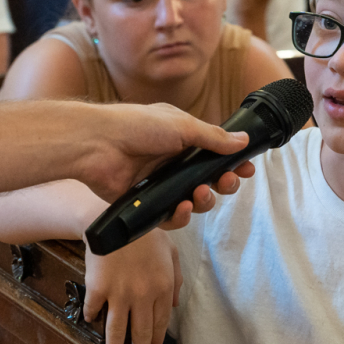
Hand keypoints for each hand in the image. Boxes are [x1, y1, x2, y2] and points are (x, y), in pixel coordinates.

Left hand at [78, 103, 255, 201]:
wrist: (96, 144)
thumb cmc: (135, 126)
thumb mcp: (182, 125)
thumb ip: (214, 137)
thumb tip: (243, 140)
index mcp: (183, 140)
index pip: (216, 156)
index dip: (233, 164)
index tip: (247, 169)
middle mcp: (173, 163)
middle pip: (210, 181)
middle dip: (224, 184)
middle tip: (227, 182)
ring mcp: (161, 184)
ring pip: (194, 201)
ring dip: (204, 201)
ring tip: (199, 194)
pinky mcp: (147, 204)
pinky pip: (171, 217)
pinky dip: (180, 216)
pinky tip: (181, 208)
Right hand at [83, 228, 182, 343]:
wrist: (116, 219)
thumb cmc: (146, 234)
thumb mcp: (171, 252)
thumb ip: (176, 279)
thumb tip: (174, 306)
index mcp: (163, 287)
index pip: (161, 322)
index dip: (156, 339)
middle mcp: (143, 295)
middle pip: (140, 332)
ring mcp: (119, 293)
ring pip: (117, 331)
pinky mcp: (98, 289)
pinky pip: (93, 310)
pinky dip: (91, 318)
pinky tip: (91, 323)